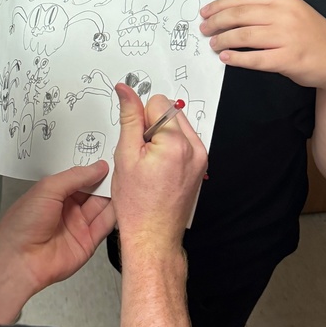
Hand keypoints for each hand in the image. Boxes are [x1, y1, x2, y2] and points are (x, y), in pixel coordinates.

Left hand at [0, 159, 114, 292]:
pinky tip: (124, 201)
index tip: (110, 157)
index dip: (93, 168)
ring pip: (102, 206)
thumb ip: (75, 176)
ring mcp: (79, 225)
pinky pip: (105, 225)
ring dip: (114, 195)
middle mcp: (68, 208)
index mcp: (55, 193)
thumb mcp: (48, 189)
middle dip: (106, 180)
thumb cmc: (24, 222)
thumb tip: (98, 166)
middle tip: (123, 167)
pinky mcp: (88, 242)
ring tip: (128, 181)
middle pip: (93, 191)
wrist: (20, 260)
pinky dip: (115, 213)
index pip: (80, 177)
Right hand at [111, 85, 206, 253]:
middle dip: (152, 128)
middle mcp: (195, 148)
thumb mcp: (125, 156)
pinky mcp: (200, 166)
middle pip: (169, 112)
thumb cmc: (137, 204)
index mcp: (177, 143)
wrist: (153, 236)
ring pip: (176, 127)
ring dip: (161, 138)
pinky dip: (169, 149)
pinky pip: (183, 142)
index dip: (140, 120)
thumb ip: (128, 118)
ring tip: (150, 166)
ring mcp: (200, 158)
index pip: (157, 103)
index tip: (136, 143)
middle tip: (141, 157)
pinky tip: (159, 170)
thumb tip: (126, 90)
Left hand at [199, 0, 325, 90]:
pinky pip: (255, 59)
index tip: (205, 12)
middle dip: (217, 22)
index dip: (220, 5)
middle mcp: (285, 15)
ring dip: (223, 40)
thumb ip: (266, 9)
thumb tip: (228, 13)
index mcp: (284, 0)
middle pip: (240, 15)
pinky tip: (226, 58)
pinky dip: (236, 58)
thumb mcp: (292, 12)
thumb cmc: (311, 35)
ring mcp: (288, 37)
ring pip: (244, 36)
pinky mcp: (288, 59)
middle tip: (204, 29)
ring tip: (213, 45)